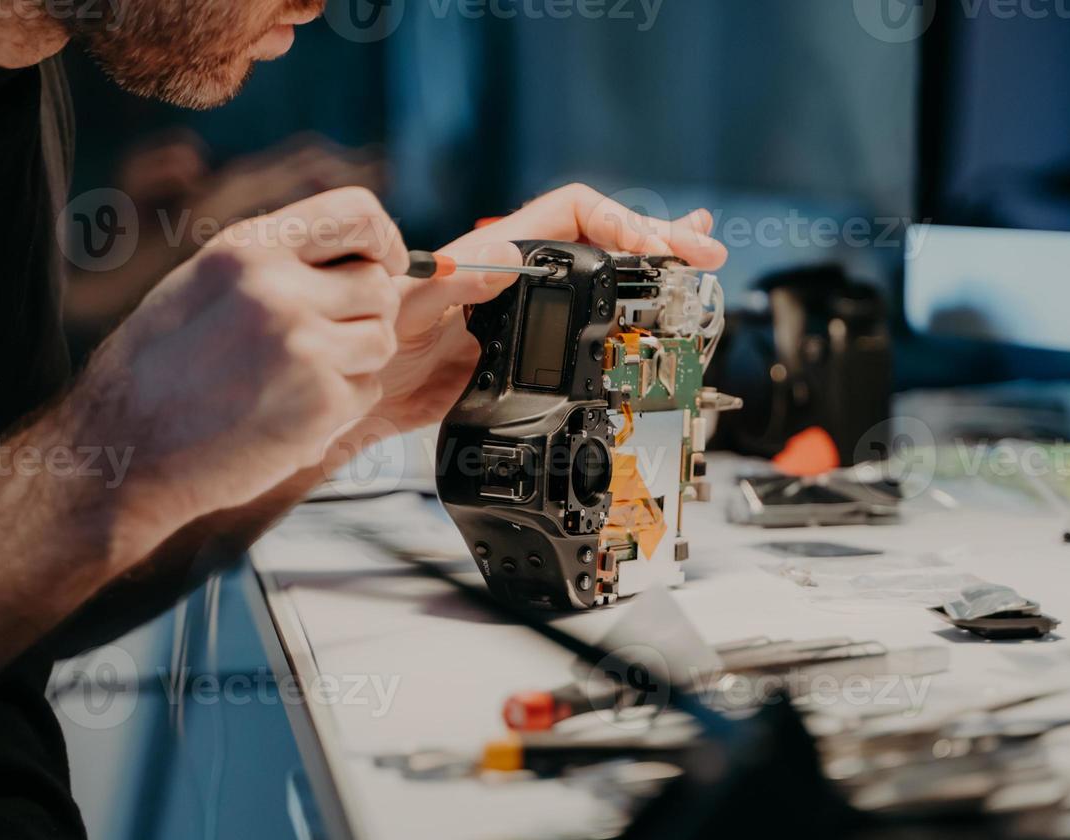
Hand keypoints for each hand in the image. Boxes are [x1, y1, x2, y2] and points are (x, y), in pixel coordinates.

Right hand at [72, 187, 407, 526]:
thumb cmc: (162, 370)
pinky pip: (368, 391)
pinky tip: (289, 413)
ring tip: (295, 378)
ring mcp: (303, 347)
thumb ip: (280, 262)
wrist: (122, 449)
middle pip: (379, 284)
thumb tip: (366, 256)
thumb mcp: (206, 284)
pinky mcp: (321, 402)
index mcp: (247, 248)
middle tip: (320, 341)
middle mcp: (277, 289)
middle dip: (364, 313)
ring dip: (354, 361)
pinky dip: (341, 406)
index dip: (385, 240)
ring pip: (382, 338)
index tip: (386, 264)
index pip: (359, 213)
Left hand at [360, 184, 727, 433]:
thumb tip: (507, 259)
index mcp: (499, 254)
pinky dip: (631, 314)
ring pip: (605, 277)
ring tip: (699, 259)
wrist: (363, 395)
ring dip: (654, 268)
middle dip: (660, 241)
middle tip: (706, 254)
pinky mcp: (534, 349)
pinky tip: (655, 316)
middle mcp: (522, 275)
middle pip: (604, 238)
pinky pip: (593, 323)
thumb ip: (453, 282)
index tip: (661, 249)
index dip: (623, 222)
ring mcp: (532, 310)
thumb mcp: (409, 309)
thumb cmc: (373, 345)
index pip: (575, 213)